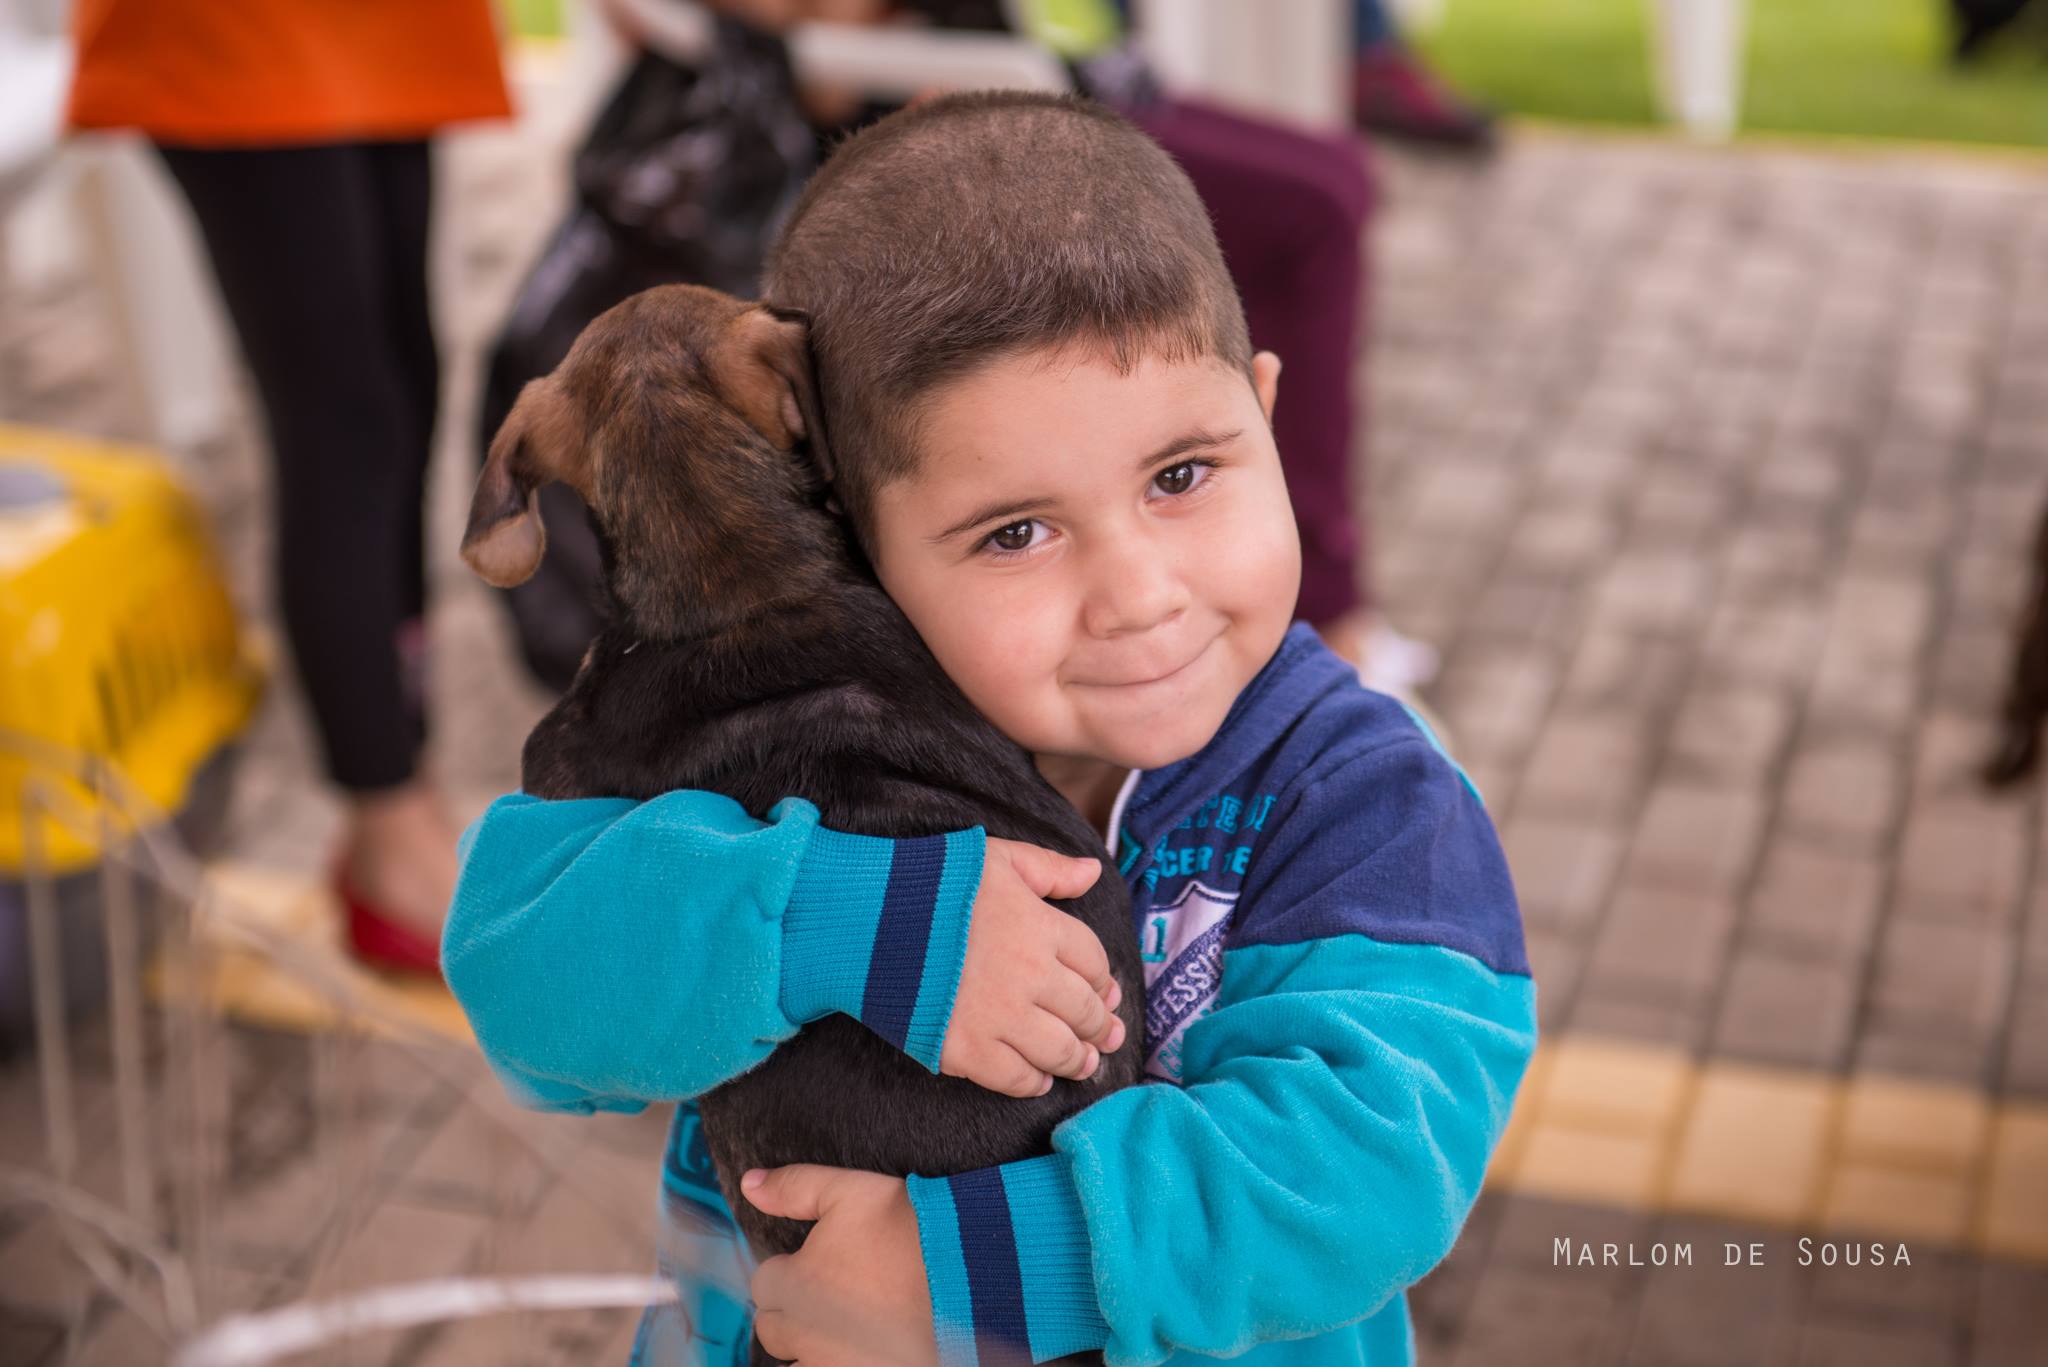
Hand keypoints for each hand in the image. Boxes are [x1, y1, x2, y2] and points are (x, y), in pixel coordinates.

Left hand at [743, 1165, 936, 1366]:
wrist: (970, 1278)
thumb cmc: (912, 1231)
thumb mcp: (850, 1191)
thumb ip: (794, 1188)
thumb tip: (750, 1183)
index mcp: (795, 1283)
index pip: (765, 1284)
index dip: (790, 1270)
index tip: (818, 1264)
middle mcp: (804, 1331)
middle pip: (773, 1328)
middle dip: (793, 1311)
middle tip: (834, 1294)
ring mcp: (829, 1363)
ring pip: (795, 1362)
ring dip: (809, 1346)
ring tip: (845, 1325)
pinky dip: (836, 1361)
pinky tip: (859, 1345)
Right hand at [942, 838, 1125, 1097]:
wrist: (868, 921)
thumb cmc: (933, 883)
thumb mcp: (998, 859)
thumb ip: (1049, 868)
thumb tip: (1094, 872)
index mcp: (1042, 928)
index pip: (1094, 964)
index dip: (1102, 982)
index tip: (1104, 994)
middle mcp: (1031, 976)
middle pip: (1084, 1012)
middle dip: (1099, 1027)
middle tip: (1106, 1037)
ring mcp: (1001, 1017)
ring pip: (1059, 1051)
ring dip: (1077, 1060)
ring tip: (1083, 1064)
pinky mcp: (968, 1050)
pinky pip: (1016, 1078)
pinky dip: (1034, 1083)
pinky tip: (1038, 1079)